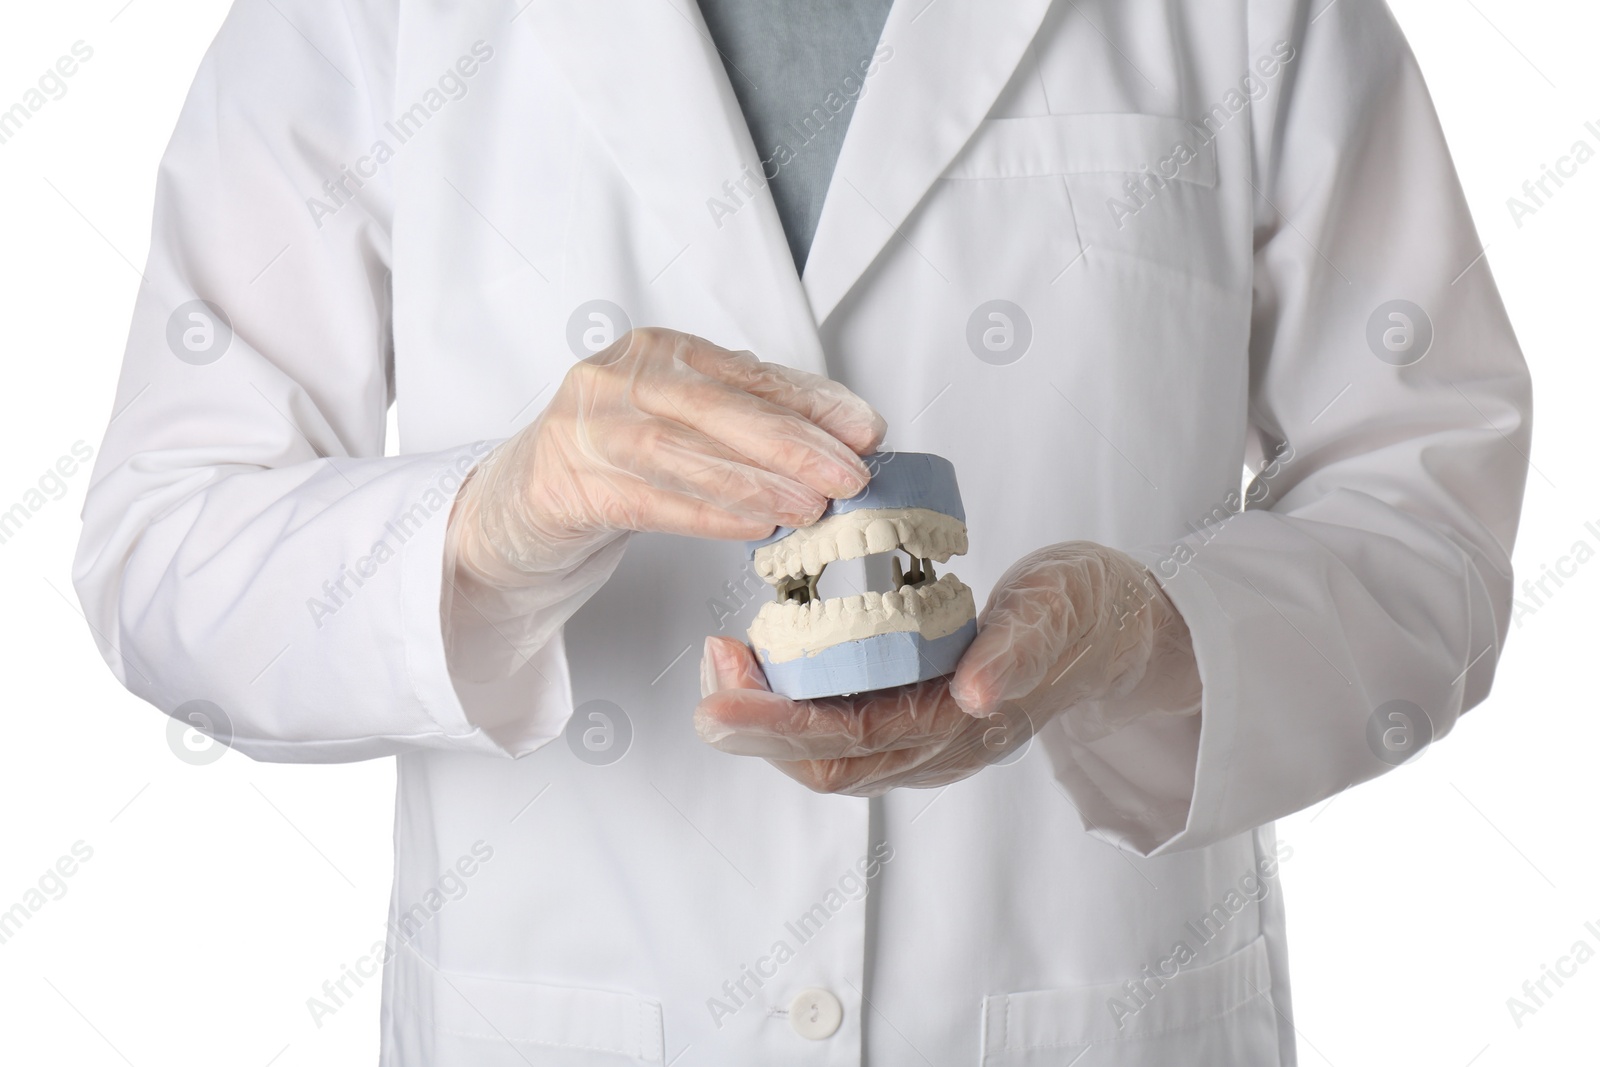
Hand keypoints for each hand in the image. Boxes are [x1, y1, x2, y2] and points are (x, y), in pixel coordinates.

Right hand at [449, 328, 885, 584]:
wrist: (517, 501)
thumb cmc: (613, 459)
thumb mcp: (682, 423)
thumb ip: (749, 420)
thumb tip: (842, 437)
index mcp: (660, 351)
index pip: (749, 375)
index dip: (813, 403)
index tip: (866, 430)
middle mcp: (621, 377)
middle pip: (721, 408)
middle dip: (795, 444)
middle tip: (850, 475)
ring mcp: (587, 427)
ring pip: (686, 454)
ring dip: (757, 484)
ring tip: (811, 509)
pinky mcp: (565, 482)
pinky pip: (649, 499)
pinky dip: (708, 514)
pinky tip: (753, 527)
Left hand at [694, 542, 1201, 794]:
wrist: (1114, 627)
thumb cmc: (1083, 612)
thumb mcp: (1058, 615)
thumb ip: (1020, 651)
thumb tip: (977, 693)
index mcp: (965, 728)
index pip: (855, 742)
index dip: (780, 724)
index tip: (721, 694)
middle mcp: (935, 747)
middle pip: (824, 761)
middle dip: (753, 725)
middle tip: (707, 668)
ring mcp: (922, 736)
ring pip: (823, 750)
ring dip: (765, 713)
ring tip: (723, 657)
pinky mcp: (912, 712)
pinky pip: (838, 722)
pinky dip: (791, 695)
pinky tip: (766, 653)